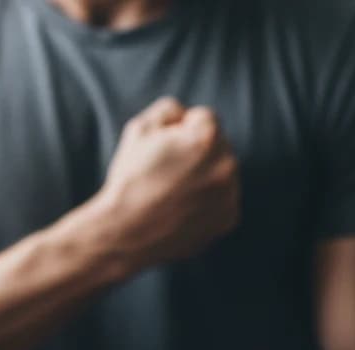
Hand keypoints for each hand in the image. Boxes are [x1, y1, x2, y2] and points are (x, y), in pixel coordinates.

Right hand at [90, 98, 240, 273]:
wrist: (124, 235)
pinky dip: (208, 204)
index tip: (161, 153)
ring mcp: (230, 195)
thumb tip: (184, 115)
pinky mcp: (228, 220)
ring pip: (221, 174)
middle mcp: (227, 164)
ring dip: (204, 178)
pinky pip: (223, 202)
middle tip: (166, 177)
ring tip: (173, 196)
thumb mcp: (139, 129)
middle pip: (216, 146)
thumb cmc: (129, 182)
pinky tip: (183, 211)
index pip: (202, 118)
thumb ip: (169, 109)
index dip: (178, 132)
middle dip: (196, 154)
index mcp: (207, 137)